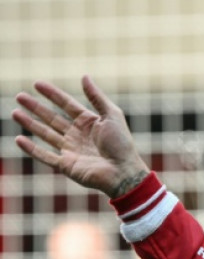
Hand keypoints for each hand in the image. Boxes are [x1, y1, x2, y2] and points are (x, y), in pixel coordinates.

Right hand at [12, 76, 149, 197]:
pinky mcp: (66, 166)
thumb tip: (84, 76)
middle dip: (36, 107)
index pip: (67, 105)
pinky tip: (19, 139)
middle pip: (53, 118)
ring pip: (46, 134)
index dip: (52, 94)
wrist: (123, 172)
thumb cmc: (121, 144)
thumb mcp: (111, 115)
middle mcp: (78, 136)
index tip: (37, 84)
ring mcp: (71, 150)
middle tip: (19, 96)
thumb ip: (97, 97)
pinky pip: (45, 156)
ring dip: (30, 124)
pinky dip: (32, 149)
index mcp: (89, 123)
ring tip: (14, 112)